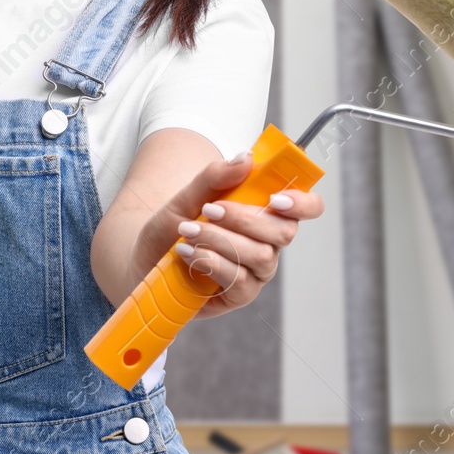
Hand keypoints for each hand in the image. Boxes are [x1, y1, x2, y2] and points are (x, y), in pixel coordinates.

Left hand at [129, 152, 324, 319]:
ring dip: (220, 240)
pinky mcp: (240, 295)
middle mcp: (269, 243)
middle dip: (243, 218)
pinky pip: (240, 281)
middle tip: (208, 210)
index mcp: (267, 213)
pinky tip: (188, 254)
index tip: (276, 197)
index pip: (308, 207)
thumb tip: (247, 158)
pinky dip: (212, 263)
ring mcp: (257, 271)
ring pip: (260, 256)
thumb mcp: (188, 195)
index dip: (303, 202)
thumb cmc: (173, 225)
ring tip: (187, 231)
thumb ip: (215, 177)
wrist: (145, 258)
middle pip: (284, 232)